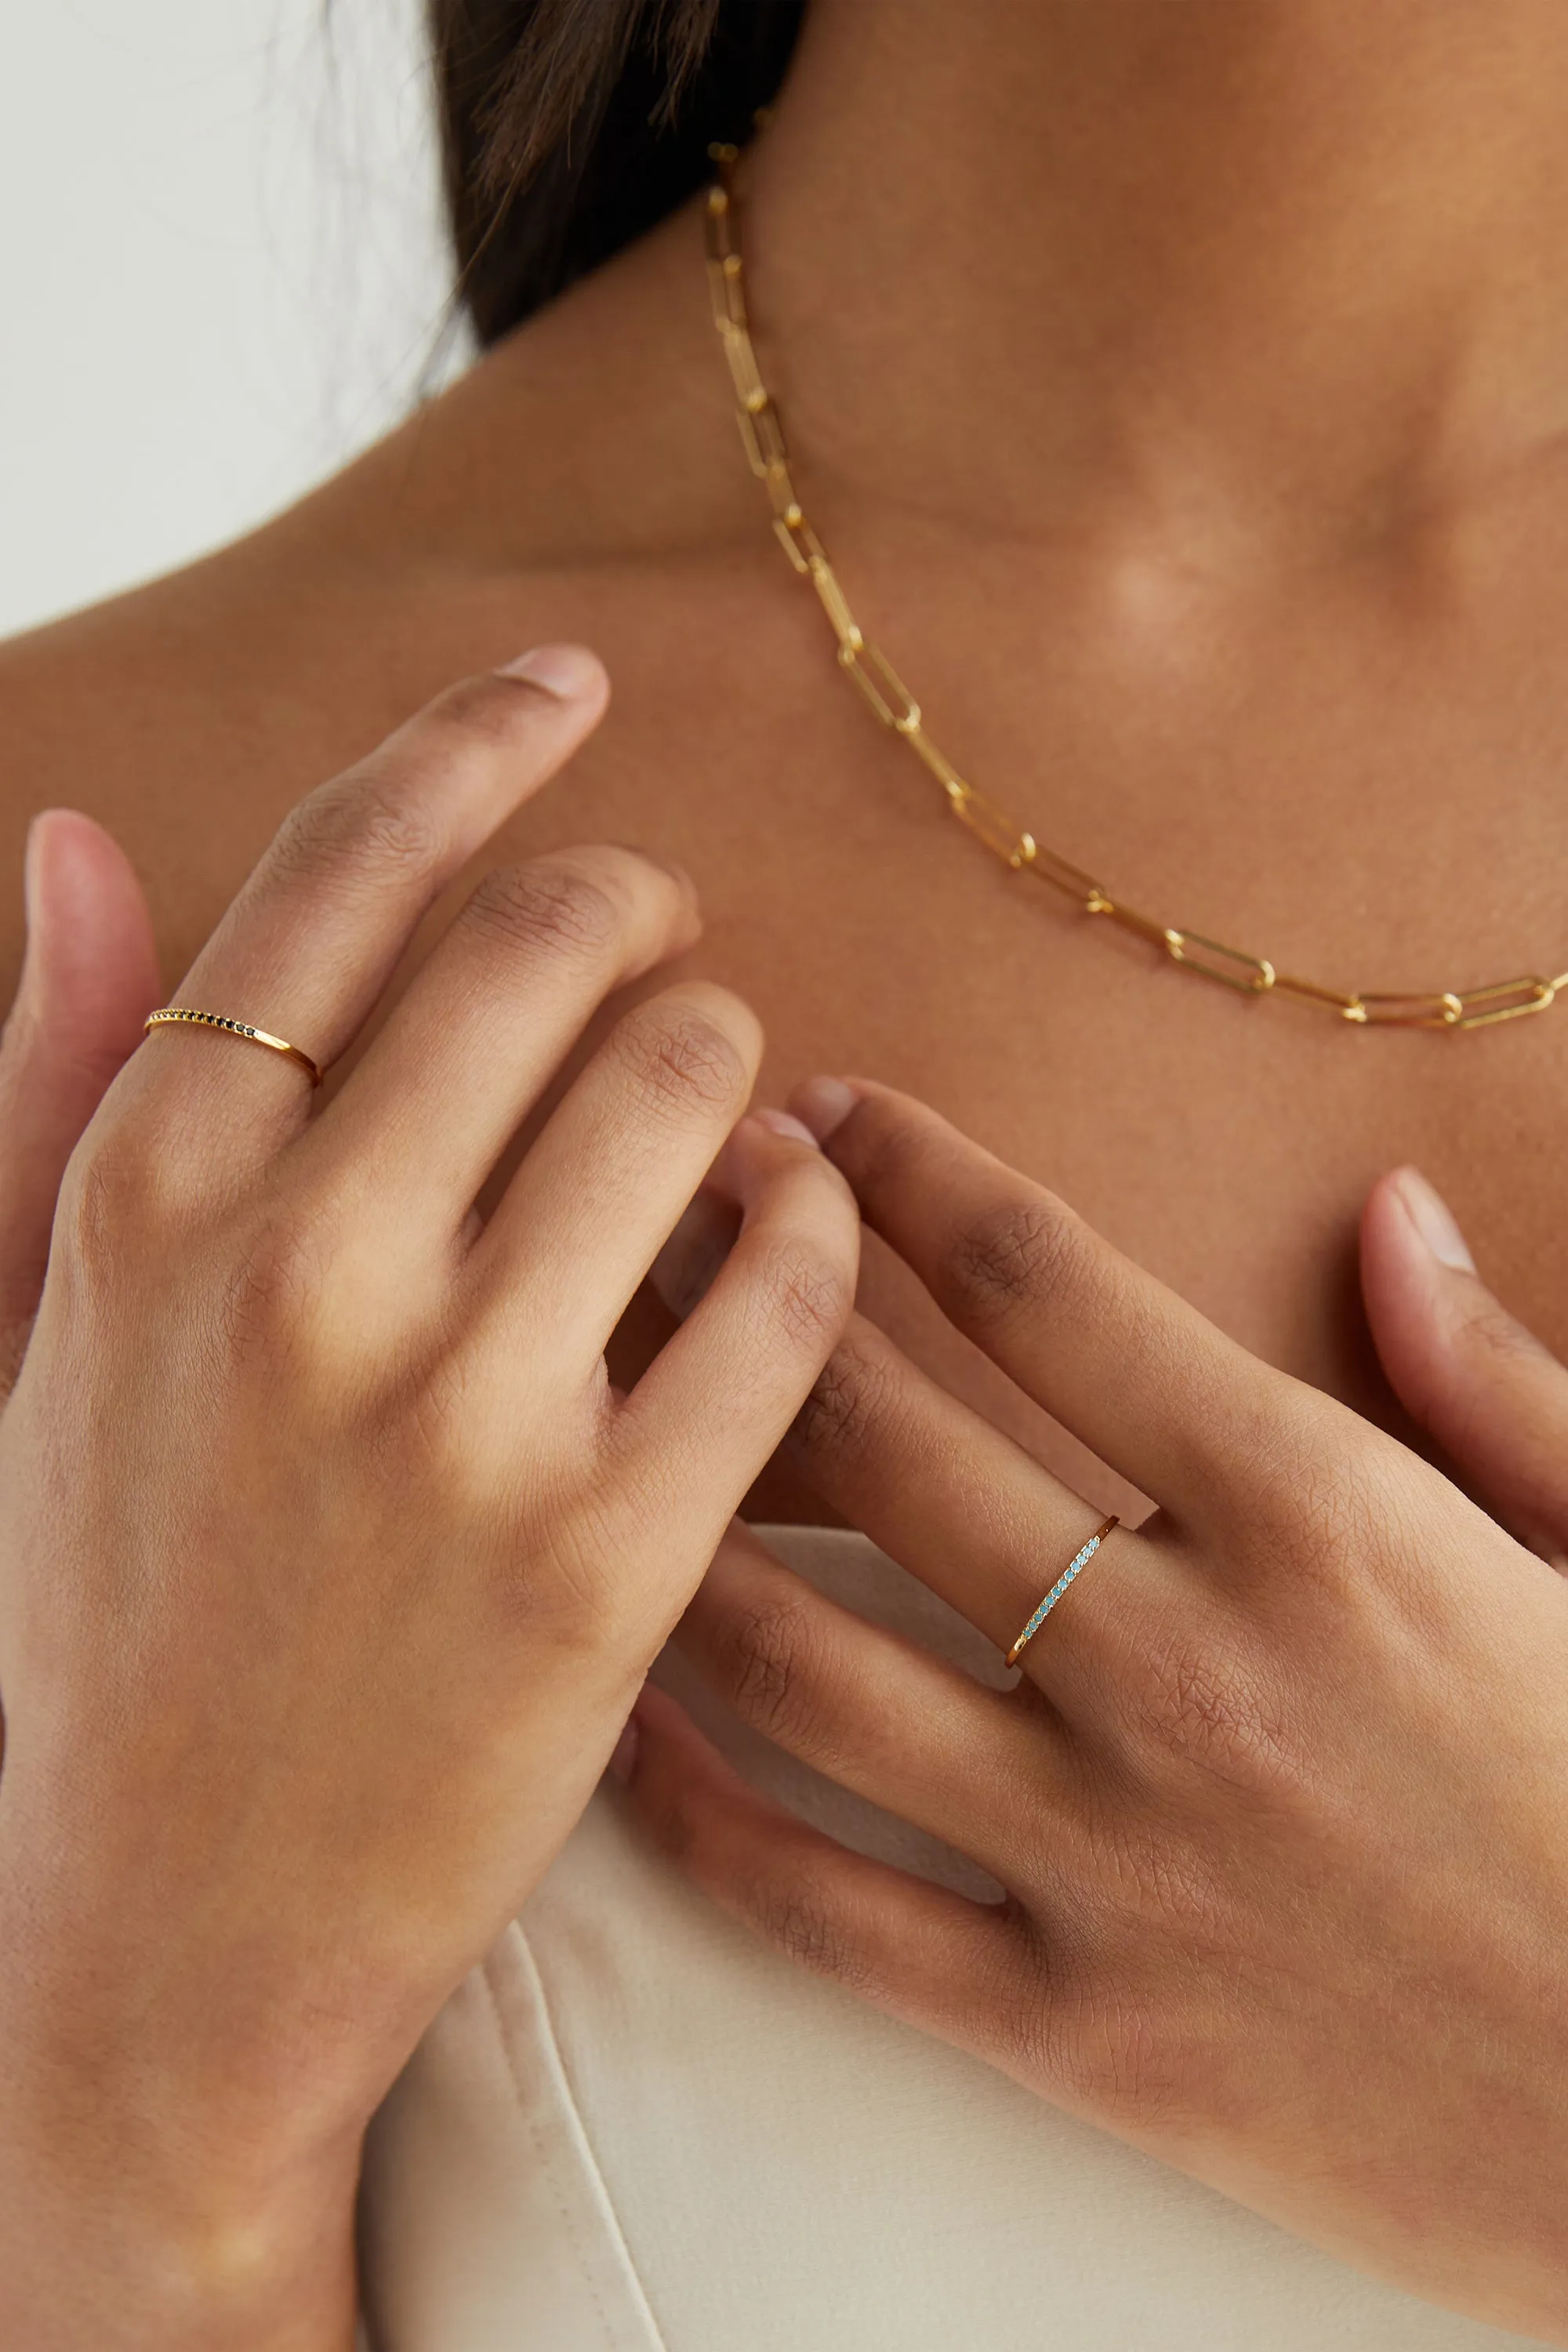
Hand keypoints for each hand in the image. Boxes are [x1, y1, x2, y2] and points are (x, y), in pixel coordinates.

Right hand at [0, 656, 858, 2351]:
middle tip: (657, 942)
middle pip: (552, 944)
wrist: (156, 1940)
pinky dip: (812, 1226)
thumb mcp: (26, 1328)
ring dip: (732, 1058)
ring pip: (693, 1088)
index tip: (574, 685)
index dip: (479, 740)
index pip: (349, 870)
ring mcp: (464, 1418)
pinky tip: (785, 1231)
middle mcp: (302, 1272)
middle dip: (633, 907)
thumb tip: (86, 837)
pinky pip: (786, 1292)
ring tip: (715, 1103)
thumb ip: (56, 1070)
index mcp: (151, 1189)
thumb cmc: (96, 1610)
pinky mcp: (612, 1560)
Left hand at [626, 1079, 1567, 2344]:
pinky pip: (817, 1904)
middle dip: (739, 1289)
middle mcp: (1180, 1665)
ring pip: (800, 1655)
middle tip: (658, 1206)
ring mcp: (1107, 1855)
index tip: (824, 1112)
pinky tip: (619, 1713)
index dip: (902, 1166)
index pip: (1039, 1280)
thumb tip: (1392, 1209)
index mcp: (1317, 1515)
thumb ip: (1491, 1376)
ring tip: (598, 1411)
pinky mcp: (1073, 2030)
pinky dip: (690, 1808)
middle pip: (877, 1435)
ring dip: (673, 1510)